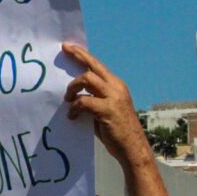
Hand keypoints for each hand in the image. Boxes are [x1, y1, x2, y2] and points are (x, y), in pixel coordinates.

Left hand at [62, 43, 149, 165]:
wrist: (132, 148)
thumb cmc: (117, 131)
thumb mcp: (106, 110)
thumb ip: (95, 99)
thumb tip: (75, 95)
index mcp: (117, 85)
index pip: (98, 65)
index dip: (83, 55)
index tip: (69, 47)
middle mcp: (116, 87)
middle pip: (92, 66)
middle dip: (77, 56)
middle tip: (64, 51)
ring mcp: (113, 97)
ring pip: (87, 79)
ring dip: (73, 88)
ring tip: (67, 100)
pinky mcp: (107, 110)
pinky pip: (84, 101)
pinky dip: (74, 107)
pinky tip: (72, 116)